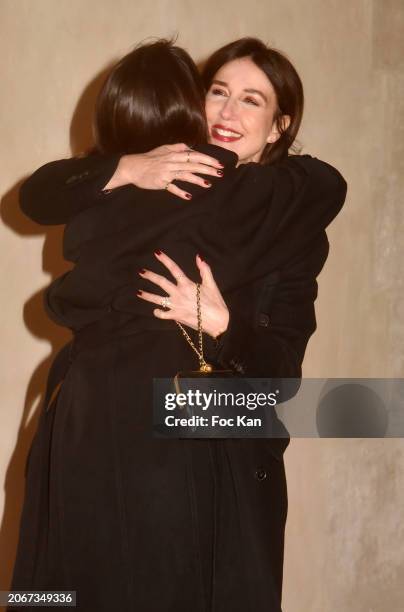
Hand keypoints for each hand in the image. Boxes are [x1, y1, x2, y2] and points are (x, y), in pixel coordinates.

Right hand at [103, 143, 223, 199]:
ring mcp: (166, 173)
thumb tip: (190, 147)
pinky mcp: (160, 182)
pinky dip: (180, 192)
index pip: (195, 156)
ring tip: (208, 184)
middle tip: (220, 173)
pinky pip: (172, 188)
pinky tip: (189, 196)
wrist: (133, 167)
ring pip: (185, 175)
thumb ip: (178, 147)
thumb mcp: (164, 149)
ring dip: (197, 180)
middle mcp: (172, 162)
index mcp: (174, 154)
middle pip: (193, 165)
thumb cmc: (149, 158)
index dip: (208, 159)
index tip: (218, 163)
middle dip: (208, 169)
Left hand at [136, 251, 228, 337]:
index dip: (165, 260)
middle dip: (150, 276)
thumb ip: (204, 270)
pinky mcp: (176, 316)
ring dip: (147, 295)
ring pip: (157, 299)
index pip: (174, 269)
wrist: (218, 323)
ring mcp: (176, 306)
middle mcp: (179, 294)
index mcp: (187, 285)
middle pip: (161, 282)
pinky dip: (158, 312)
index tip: (157, 253)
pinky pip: (163, 314)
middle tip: (141, 272)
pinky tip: (155, 310)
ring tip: (138, 292)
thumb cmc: (216, 304)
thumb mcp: (211, 284)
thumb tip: (199, 257)